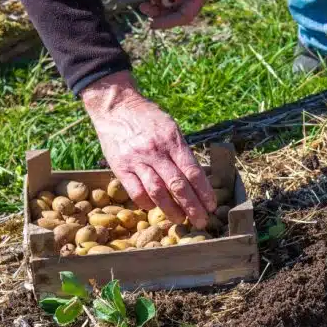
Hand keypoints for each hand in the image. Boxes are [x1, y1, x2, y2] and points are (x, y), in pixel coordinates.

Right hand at [80, 71, 214, 227]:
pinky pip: (136, 192)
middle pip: (178, 185)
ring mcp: (137, 160)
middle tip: (202, 221)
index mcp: (172, 140)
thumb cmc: (147, 117)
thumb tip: (196, 177)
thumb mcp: (170, 126)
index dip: (204, 192)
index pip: (193, 171)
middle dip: (193, 207)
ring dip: (172, 210)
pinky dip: (147, 203)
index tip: (211, 205)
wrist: (115, 106)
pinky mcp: (120, 167)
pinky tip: (155, 208)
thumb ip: (181, 150)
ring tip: (181, 220)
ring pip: (158, 192)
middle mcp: (155, 151)